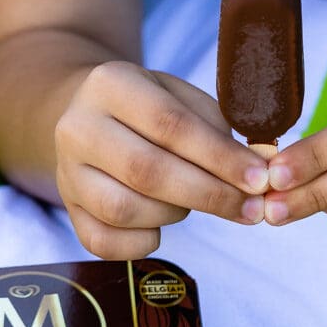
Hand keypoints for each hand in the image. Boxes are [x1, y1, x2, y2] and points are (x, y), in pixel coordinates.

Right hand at [55, 61, 269, 258]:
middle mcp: (77, 127)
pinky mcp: (67, 210)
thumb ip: (220, 130)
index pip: (170, 125)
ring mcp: (66, 172)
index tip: (259, 179)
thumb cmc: (151, 109)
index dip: (219, 157)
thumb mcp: (182, 98)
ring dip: (174, 213)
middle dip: (209, 194)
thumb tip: (260, 170)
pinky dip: (142, 242)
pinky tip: (160, 226)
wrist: (91, 118)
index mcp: (110, 84)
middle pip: (147, 171)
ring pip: (124, 210)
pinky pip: (103, 242)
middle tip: (250, 208)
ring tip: (195, 201)